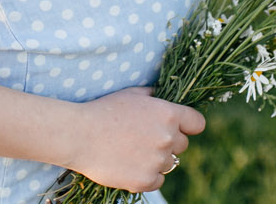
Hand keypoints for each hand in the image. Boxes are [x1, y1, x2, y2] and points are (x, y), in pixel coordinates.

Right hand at [65, 86, 205, 192]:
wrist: (79, 135)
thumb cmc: (103, 110)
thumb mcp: (131, 94)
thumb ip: (153, 96)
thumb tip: (163, 97)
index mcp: (168, 114)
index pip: (197, 124)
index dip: (187, 126)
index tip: (178, 128)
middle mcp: (167, 138)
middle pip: (182, 145)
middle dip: (168, 142)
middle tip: (144, 139)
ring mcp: (157, 161)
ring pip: (169, 164)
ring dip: (156, 160)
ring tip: (132, 152)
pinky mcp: (145, 180)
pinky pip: (157, 181)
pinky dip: (147, 176)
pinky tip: (129, 165)